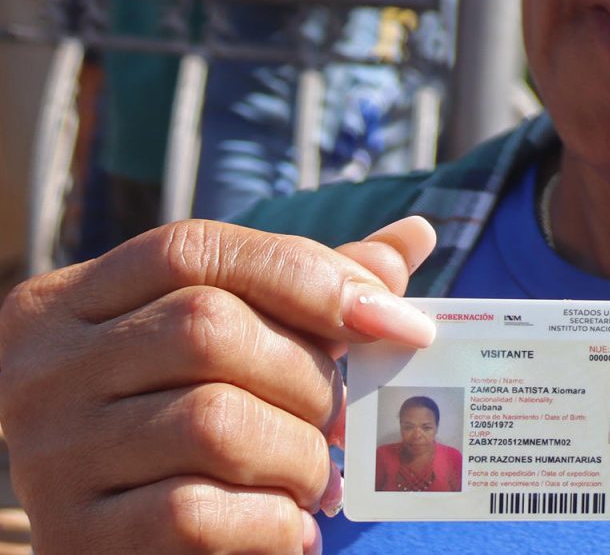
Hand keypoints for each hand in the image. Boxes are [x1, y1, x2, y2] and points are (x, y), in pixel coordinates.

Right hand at [0, 216, 437, 553]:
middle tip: (349, 417)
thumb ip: (310, 293)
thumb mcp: (234, 345)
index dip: (310, 275)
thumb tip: (413, 237)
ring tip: (322, 478)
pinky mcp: (73, 536)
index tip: (401, 324)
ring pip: (212, 422)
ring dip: (300, 454)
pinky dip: (270, 521)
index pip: (196, 250)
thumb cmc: (185, 423)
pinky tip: (292, 528)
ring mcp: (49, 453)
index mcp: (75, 301)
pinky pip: (193, 514)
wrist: (117, 545)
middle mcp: (44, 368)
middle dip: (310, 375)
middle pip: (207, 329)